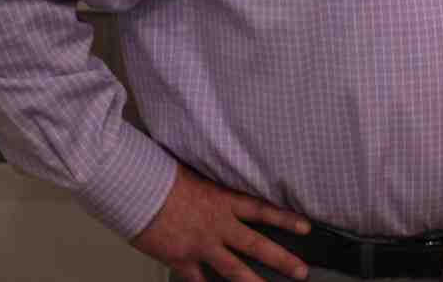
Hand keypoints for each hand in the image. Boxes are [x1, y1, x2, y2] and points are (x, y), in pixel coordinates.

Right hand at [131, 164, 311, 281]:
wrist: (136, 188)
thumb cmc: (162, 175)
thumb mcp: (197, 172)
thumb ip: (215, 184)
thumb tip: (226, 178)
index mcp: (223, 201)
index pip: (263, 210)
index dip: (286, 219)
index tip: (306, 227)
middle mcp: (217, 225)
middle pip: (257, 245)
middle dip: (282, 260)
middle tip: (301, 272)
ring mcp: (200, 245)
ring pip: (233, 269)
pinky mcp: (180, 259)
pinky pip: (198, 280)